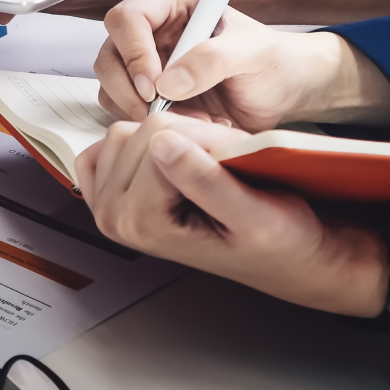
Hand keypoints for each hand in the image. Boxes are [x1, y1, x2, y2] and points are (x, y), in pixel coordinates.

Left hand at [76, 113, 389, 315]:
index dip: (204, 137)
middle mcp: (116, 217)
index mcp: (143, 222)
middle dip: (186, 135)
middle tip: (220, 163)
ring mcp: (110, 207)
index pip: (159, 136)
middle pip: (137, 132)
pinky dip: (141, 143)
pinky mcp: (113, 194)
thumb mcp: (253, 213)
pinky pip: (111, 146)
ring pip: (125, 132)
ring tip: (202, 163)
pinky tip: (172, 160)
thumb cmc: (274, 240)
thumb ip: (206, 181)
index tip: (231, 160)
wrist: (279, 257)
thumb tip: (162, 143)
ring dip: (168, 136)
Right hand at [94, 0, 389, 130]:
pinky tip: (187, 126)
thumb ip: (213, 59)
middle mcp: (155, 30)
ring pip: (111, 85)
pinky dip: (147, 125)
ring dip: (139, 110)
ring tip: (189, 119)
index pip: (128, 17)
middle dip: (129, 88)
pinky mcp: (150, 96)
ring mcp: (149, 64)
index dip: (134, 52)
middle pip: (110, 53)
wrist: (286, 93)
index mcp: (175, 3)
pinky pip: (124, 110)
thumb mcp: (253, 54)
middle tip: (160, 111)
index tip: (154, 85)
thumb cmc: (275, 62)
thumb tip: (168, 81)